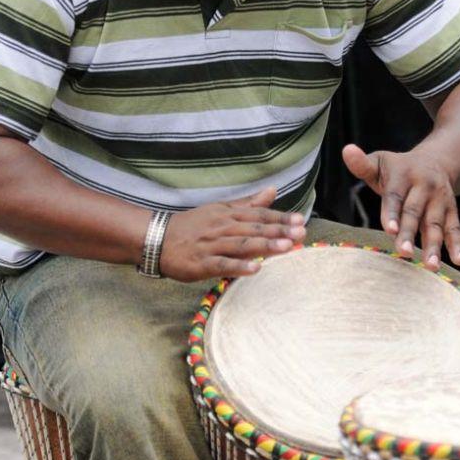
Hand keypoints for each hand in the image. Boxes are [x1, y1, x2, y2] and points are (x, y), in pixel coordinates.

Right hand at [159, 187, 305, 281]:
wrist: (158, 238)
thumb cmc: (193, 225)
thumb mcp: (220, 210)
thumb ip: (248, 203)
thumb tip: (272, 190)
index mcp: (228, 214)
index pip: (258, 215)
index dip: (279, 218)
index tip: (300, 221)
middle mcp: (222, 227)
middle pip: (254, 228)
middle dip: (278, 231)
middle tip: (301, 233)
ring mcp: (212, 245)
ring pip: (242, 244)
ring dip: (265, 246)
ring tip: (286, 248)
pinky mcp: (202, 263)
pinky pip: (223, 264)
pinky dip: (239, 266)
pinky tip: (256, 269)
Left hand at [342, 143, 459, 270]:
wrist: (436, 160)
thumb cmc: (397, 168)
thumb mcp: (379, 162)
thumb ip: (361, 164)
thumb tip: (346, 150)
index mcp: (403, 174)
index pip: (395, 195)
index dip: (392, 212)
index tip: (390, 229)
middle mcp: (423, 186)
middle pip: (415, 212)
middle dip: (410, 233)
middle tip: (403, 252)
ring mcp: (439, 199)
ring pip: (436, 223)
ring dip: (434, 245)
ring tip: (430, 266)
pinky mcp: (452, 210)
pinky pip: (455, 228)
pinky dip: (457, 244)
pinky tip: (459, 260)